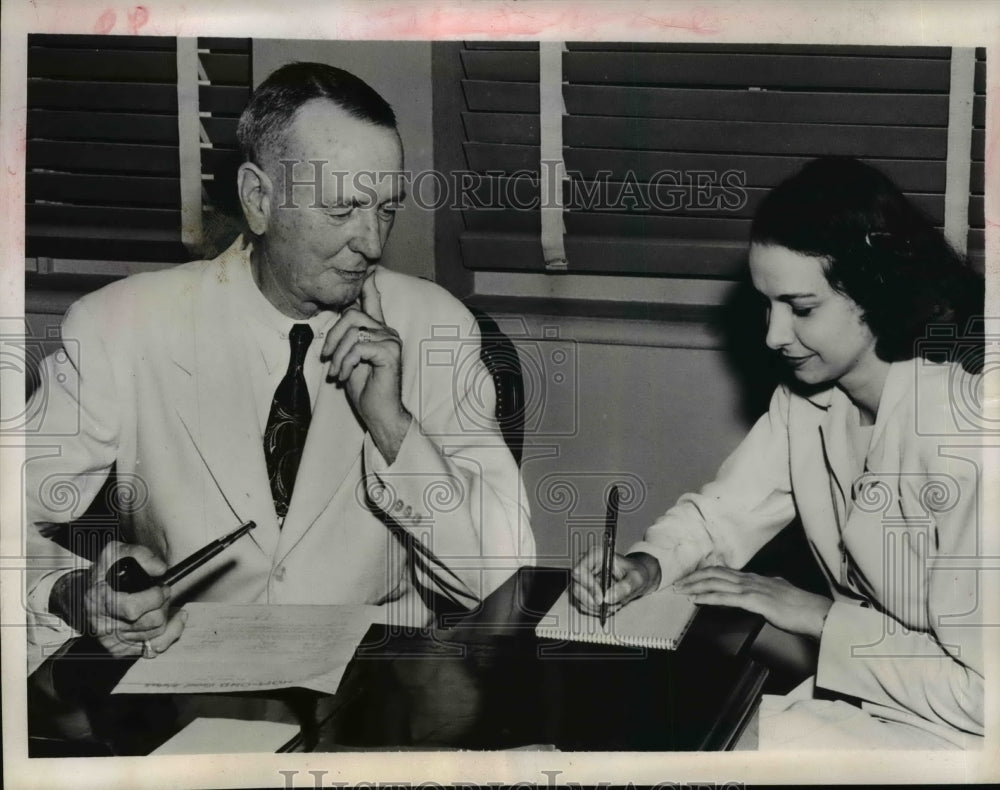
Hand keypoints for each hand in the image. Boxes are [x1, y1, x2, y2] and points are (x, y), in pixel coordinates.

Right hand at [53, 541, 186, 657]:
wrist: (86, 595)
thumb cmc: (104, 574)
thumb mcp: (115, 553)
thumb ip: (140, 554)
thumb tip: (160, 569)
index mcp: (99, 601)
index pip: (133, 608)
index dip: (154, 597)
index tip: (161, 586)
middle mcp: (104, 625)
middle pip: (150, 622)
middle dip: (164, 604)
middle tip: (163, 592)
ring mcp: (112, 640)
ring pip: (156, 634)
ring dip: (167, 615)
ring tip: (162, 602)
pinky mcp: (121, 650)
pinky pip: (155, 648)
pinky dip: (171, 632)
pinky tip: (176, 618)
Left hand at [322, 271, 410, 462]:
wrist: (380, 414)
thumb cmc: (365, 389)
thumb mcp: (349, 358)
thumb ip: (348, 338)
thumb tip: (341, 315)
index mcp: (378, 330)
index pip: (372, 298)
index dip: (367, 282)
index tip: (368, 266)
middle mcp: (387, 331)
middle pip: (352, 315)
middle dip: (332, 336)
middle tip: (327, 358)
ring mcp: (391, 341)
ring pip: (353, 332)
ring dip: (338, 355)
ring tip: (337, 372)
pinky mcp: (389, 352)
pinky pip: (359, 347)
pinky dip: (346, 362)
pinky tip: (344, 376)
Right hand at [570, 547, 661, 615]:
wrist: (635, 578)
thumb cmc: (635, 573)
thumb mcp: (636, 578)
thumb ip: (624, 587)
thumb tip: (608, 598)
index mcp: (596, 555)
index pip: (580, 570)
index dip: (589, 586)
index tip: (602, 599)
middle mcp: (586, 565)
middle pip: (576, 587)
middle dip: (593, 601)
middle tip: (609, 606)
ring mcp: (583, 578)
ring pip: (578, 599)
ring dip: (596, 608)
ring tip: (613, 605)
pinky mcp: (583, 590)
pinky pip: (583, 605)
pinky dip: (596, 610)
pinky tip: (609, 606)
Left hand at [673, 566, 832, 638]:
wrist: (818, 614)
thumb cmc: (802, 609)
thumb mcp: (779, 596)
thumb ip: (766, 593)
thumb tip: (756, 595)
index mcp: (756, 579)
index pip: (723, 572)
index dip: (704, 574)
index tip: (689, 579)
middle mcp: (752, 580)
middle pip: (715, 574)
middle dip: (694, 577)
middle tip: (676, 583)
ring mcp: (753, 589)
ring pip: (717, 583)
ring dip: (695, 586)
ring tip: (680, 590)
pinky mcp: (756, 601)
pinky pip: (726, 598)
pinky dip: (708, 597)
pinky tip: (696, 600)